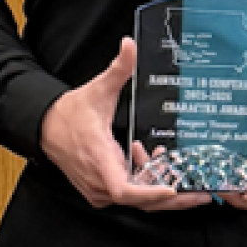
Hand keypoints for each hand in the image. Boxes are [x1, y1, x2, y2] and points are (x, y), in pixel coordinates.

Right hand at [38, 38, 207, 210]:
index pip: (124, 190)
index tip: (172, 189)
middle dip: (172, 198)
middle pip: (139, 201)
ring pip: (136, 200)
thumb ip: (118, 69)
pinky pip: (128, 194)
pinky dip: (144, 183)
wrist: (45, 127)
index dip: (149, 194)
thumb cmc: (70, 112)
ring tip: (174, 165)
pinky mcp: (99, 191)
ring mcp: (98, 189)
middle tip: (201, 193)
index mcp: (99, 157)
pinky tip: (149, 158)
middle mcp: (98, 180)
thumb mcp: (97, 88)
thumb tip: (129, 45)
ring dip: (158, 185)